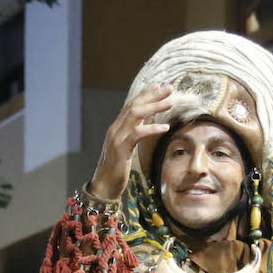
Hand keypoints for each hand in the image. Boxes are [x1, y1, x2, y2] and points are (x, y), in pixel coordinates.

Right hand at [87, 82, 177, 202]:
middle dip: (152, 95)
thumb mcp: (125, 149)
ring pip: (135, 114)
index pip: (131, 105)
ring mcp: (116, 138)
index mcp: (116, 128)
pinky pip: (137, 134)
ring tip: (171, 101)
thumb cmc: (115, 170)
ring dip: (154, 106)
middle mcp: (115, 129)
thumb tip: (146, 124)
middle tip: (169, 88)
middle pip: (134, 105)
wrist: (102, 187)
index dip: (145, 94)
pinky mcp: (120, 149)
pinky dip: (151, 128)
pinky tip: (165, 128)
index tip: (159, 86)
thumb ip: (133, 135)